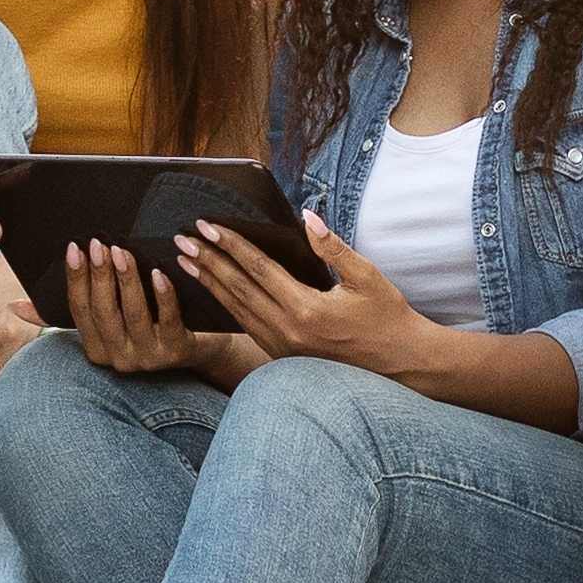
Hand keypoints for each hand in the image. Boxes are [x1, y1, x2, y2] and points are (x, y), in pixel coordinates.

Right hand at [62, 242, 218, 377]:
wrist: (196, 351)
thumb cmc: (152, 327)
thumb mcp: (117, 323)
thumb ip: (92, 304)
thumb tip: (42, 291)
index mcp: (98, 349)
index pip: (79, 310)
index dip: (75, 278)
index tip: (74, 249)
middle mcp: (119, 358)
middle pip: (104, 312)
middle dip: (99, 275)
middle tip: (98, 245)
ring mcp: (148, 357)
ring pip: (134, 314)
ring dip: (127, 280)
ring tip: (122, 253)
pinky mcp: (175, 351)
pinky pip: (168, 319)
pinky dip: (162, 295)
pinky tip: (158, 273)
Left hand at [181, 220, 434, 380]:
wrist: (400, 364)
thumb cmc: (387, 317)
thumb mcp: (366, 277)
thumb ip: (332, 247)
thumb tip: (306, 218)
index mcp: (307, 309)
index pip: (257, 269)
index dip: (230, 244)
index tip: (206, 226)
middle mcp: (289, 331)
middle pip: (238, 289)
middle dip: (207, 261)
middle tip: (181, 240)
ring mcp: (284, 348)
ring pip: (236, 310)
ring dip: (210, 284)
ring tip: (186, 263)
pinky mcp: (284, 356)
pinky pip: (247, 326)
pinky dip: (226, 306)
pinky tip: (213, 292)